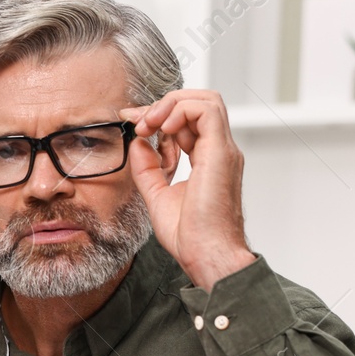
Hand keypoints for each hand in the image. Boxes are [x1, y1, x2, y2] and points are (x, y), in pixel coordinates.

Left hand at [121, 89, 255, 292]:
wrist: (207, 255)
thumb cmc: (191, 237)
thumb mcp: (157, 196)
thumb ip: (148, 168)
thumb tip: (138, 143)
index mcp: (207, 160)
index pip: (188, 122)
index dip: (159, 116)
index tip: (132, 122)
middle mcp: (219, 151)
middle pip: (198, 104)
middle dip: (164, 105)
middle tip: (138, 121)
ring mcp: (222, 150)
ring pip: (206, 100)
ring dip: (171, 104)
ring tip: (148, 123)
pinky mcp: (220, 152)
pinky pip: (206, 110)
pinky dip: (180, 110)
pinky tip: (161, 129)